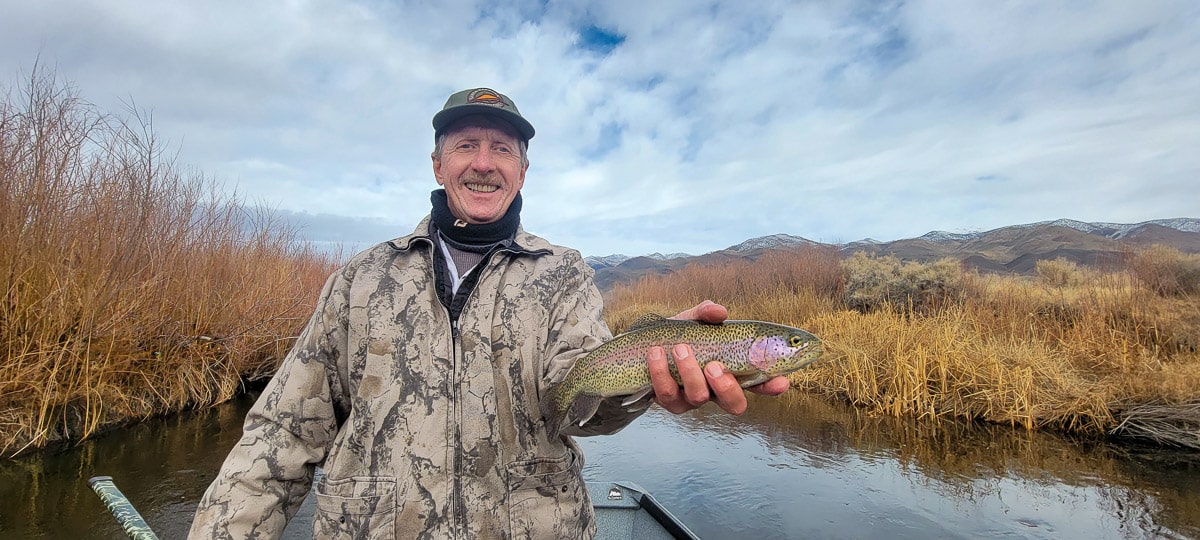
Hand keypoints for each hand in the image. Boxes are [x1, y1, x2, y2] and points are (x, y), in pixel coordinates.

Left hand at [647, 301, 789, 415]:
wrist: (638, 347)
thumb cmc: (676, 334)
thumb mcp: (692, 319)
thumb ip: (707, 314)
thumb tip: (720, 312)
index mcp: (730, 371)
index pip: (759, 383)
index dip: (772, 386)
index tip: (781, 381)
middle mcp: (715, 390)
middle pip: (734, 405)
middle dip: (727, 388)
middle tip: (714, 366)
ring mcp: (692, 399)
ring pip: (699, 397)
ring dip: (690, 371)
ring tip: (680, 348)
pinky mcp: (668, 401)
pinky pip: (667, 393)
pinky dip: (661, 371)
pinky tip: (655, 353)